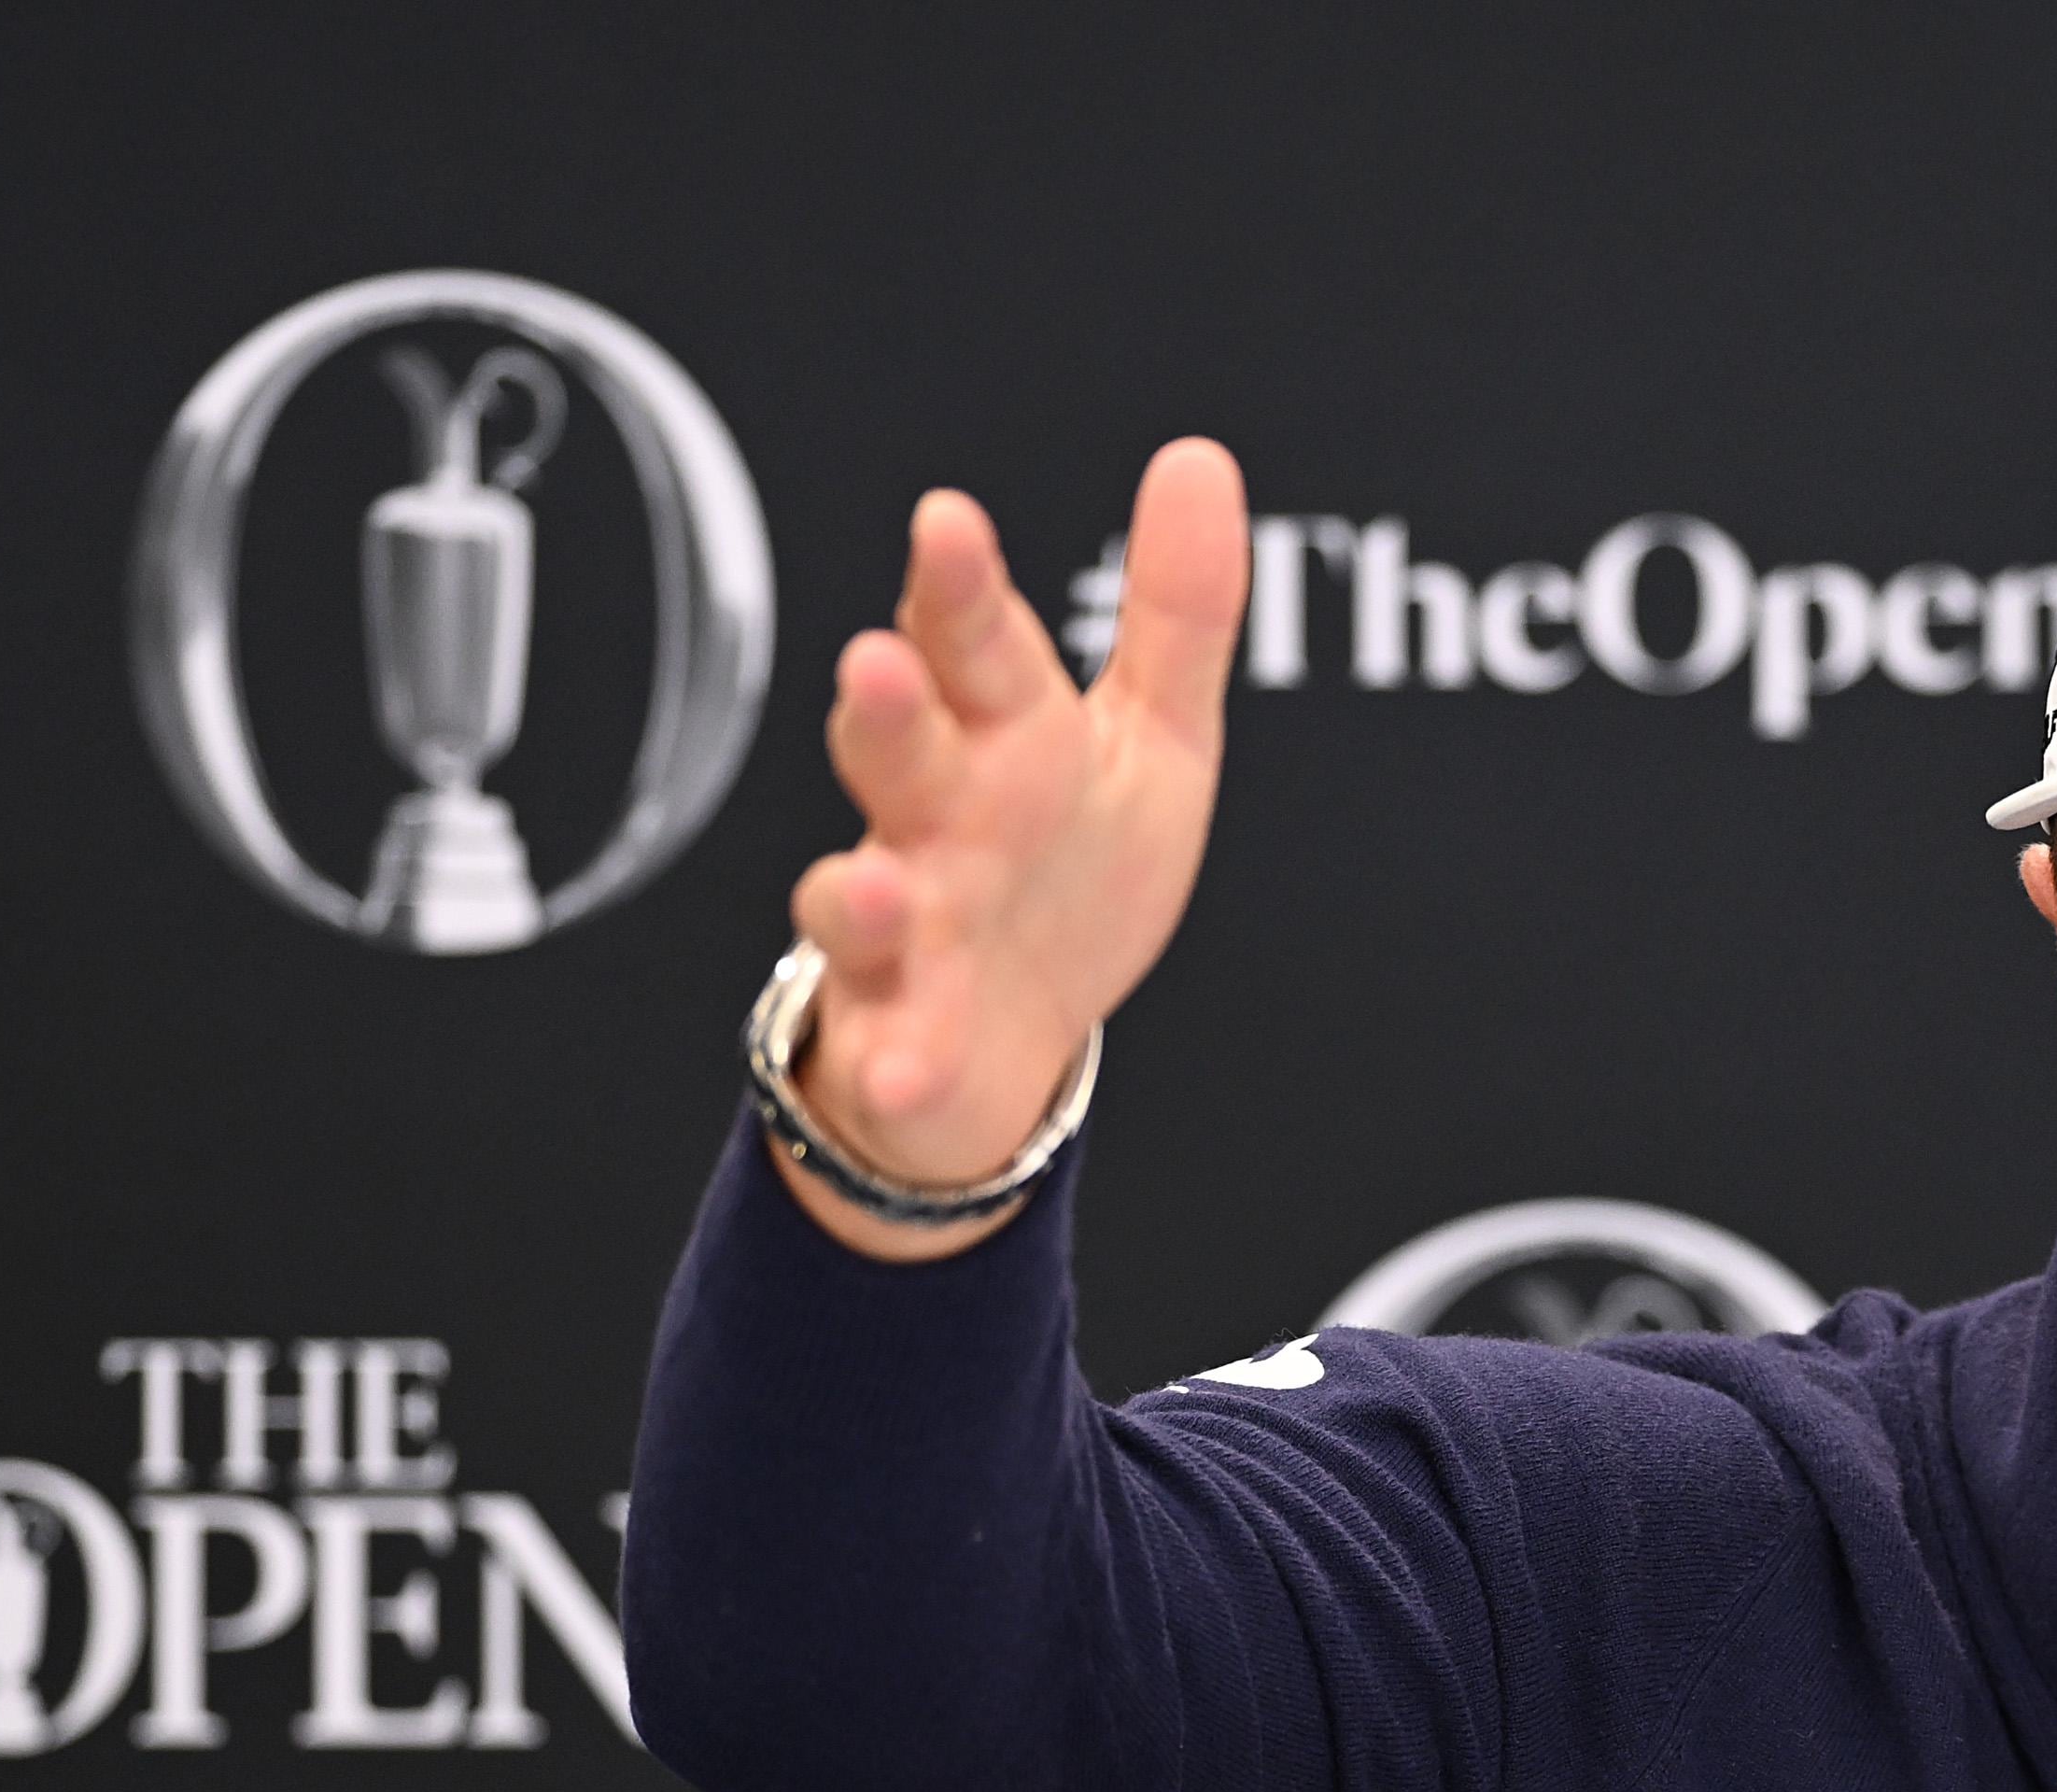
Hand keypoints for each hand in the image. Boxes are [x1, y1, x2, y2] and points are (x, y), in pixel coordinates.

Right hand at [778, 437, 1248, 1259]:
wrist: (1014, 1038)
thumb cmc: (1073, 867)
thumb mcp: (1151, 737)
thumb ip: (1175, 611)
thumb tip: (1197, 456)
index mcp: (1000, 731)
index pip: (972, 642)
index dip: (958, 585)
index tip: (950, 524)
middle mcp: (935, 816)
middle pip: (899, 747)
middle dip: (886, 707)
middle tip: (879, 661)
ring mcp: (904, 926)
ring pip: (859, 894)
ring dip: (859, 891)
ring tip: (877, 885)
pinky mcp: (899, 1031)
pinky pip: (891, 1046)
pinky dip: (894, 1060)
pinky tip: (902, 1070)